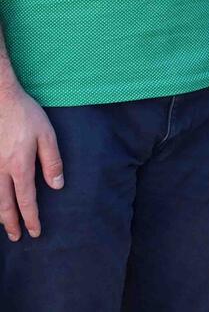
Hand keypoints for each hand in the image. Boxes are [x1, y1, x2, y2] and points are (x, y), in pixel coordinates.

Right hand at [0, 82, 63, 240]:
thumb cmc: (25, 115)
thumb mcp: (46, 134)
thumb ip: (52, 161)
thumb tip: (57, 186)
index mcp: (20, 166)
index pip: (26, 200)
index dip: (31, 218)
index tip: (35, 232)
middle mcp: (1, 171)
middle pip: (5, 205)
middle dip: (12, 223)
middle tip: (17, 238)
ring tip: (5, 226)